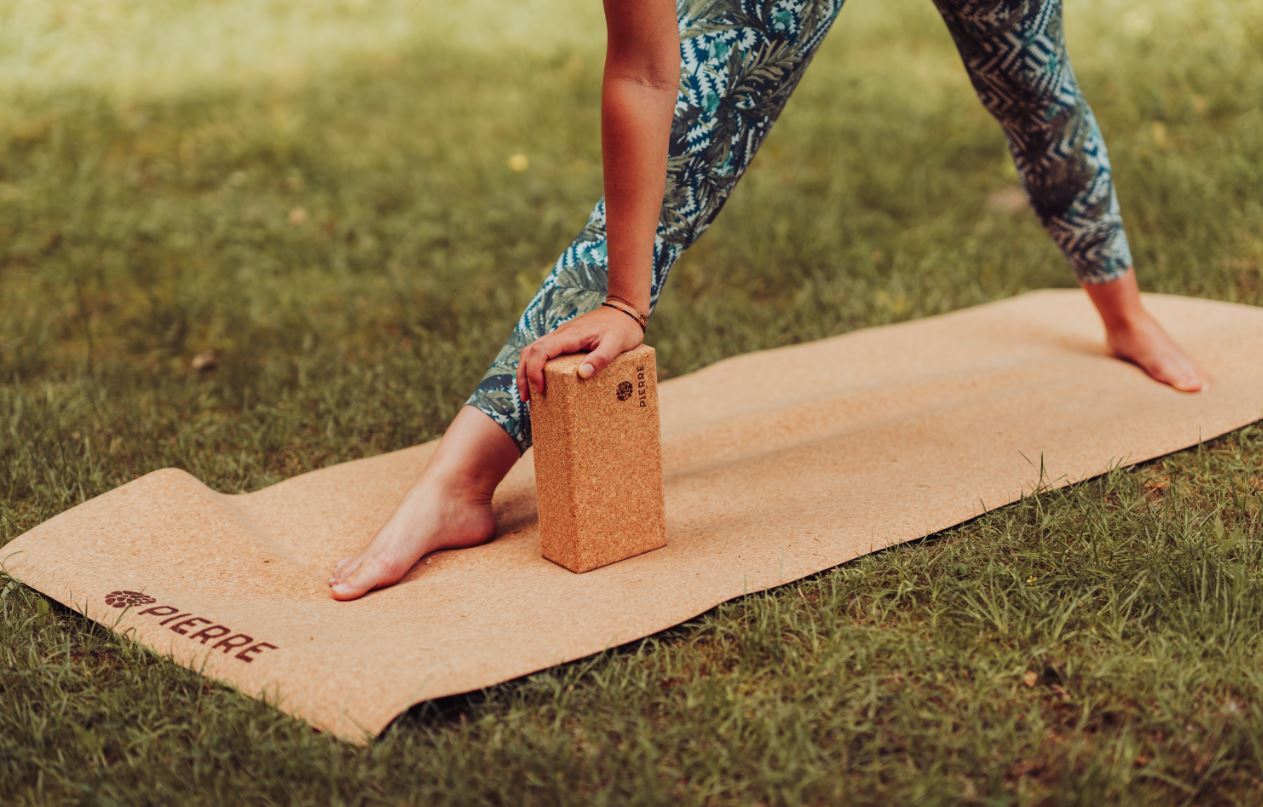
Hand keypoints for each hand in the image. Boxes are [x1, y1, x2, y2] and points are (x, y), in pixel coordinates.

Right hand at [517, 305, 644, 401]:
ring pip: (533, 350)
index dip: (534, 370)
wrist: (623, 309)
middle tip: (526, 398)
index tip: (539, 389)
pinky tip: (543, 380)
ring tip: (530, 394)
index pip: (540, 351)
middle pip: (529, 351)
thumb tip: (583, 374)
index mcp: (570, 336)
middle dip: (523, 375)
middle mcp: (560, 334)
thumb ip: (600, 358)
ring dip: (526, 370)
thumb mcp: (616, 344)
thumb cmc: (622, 328)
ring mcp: (561, 336)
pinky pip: (544, 351)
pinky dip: (536, 366)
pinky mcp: (565, 339)